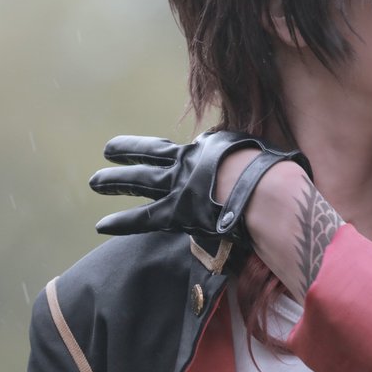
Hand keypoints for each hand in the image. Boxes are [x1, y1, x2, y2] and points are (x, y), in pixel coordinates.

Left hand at [89, 131, 311, 243]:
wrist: (268, 192)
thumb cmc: (275, 173)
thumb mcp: (263, 152)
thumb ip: (253, 155)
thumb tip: (266, 157)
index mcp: (209, 147)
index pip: (184, 148)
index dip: (171, 150)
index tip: (159, 151)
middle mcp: (188, 161)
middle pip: (151, 155)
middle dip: (128, 152)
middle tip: (108, 150)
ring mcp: (179, 186)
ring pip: (139, 181)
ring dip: (115, 180)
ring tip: (95, 181)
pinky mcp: (176, 212)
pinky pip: (142, 218)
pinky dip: (121, 221)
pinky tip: (101, 224)